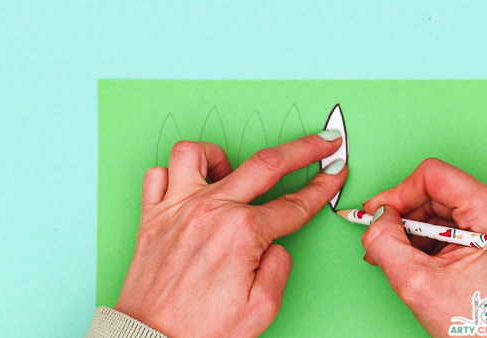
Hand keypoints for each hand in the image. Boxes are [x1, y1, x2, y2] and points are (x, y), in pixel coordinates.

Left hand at [114, 134, 346, 336]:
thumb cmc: (200, 330)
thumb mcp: (261, 309)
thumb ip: (279, 267)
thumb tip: (274, 244)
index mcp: (242, 232)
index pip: (294, 203)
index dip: (321, 187)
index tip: (334, 172)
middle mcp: (210, 211)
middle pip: (266, 164)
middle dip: (303, 148)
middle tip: (321, 141)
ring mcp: (178, 208)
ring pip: (197, 154)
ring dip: (220, 155)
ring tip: (231, 168)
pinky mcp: (153, 216)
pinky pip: (157, 175)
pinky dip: (174, 174)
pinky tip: (189, 185)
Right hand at [361, 158, 486, 337]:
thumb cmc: (478, 324)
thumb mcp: (415, 281)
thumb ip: (384, 241)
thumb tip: (375, 217)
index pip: (432, 175)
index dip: (398, 192)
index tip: (380, 212)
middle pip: (435, 190)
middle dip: (403, 215)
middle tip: (382, 237)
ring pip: (439, 205)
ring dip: (412, 229)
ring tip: (397, 255)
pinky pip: (451, 219)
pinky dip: (427, 236)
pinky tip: (414, 256)